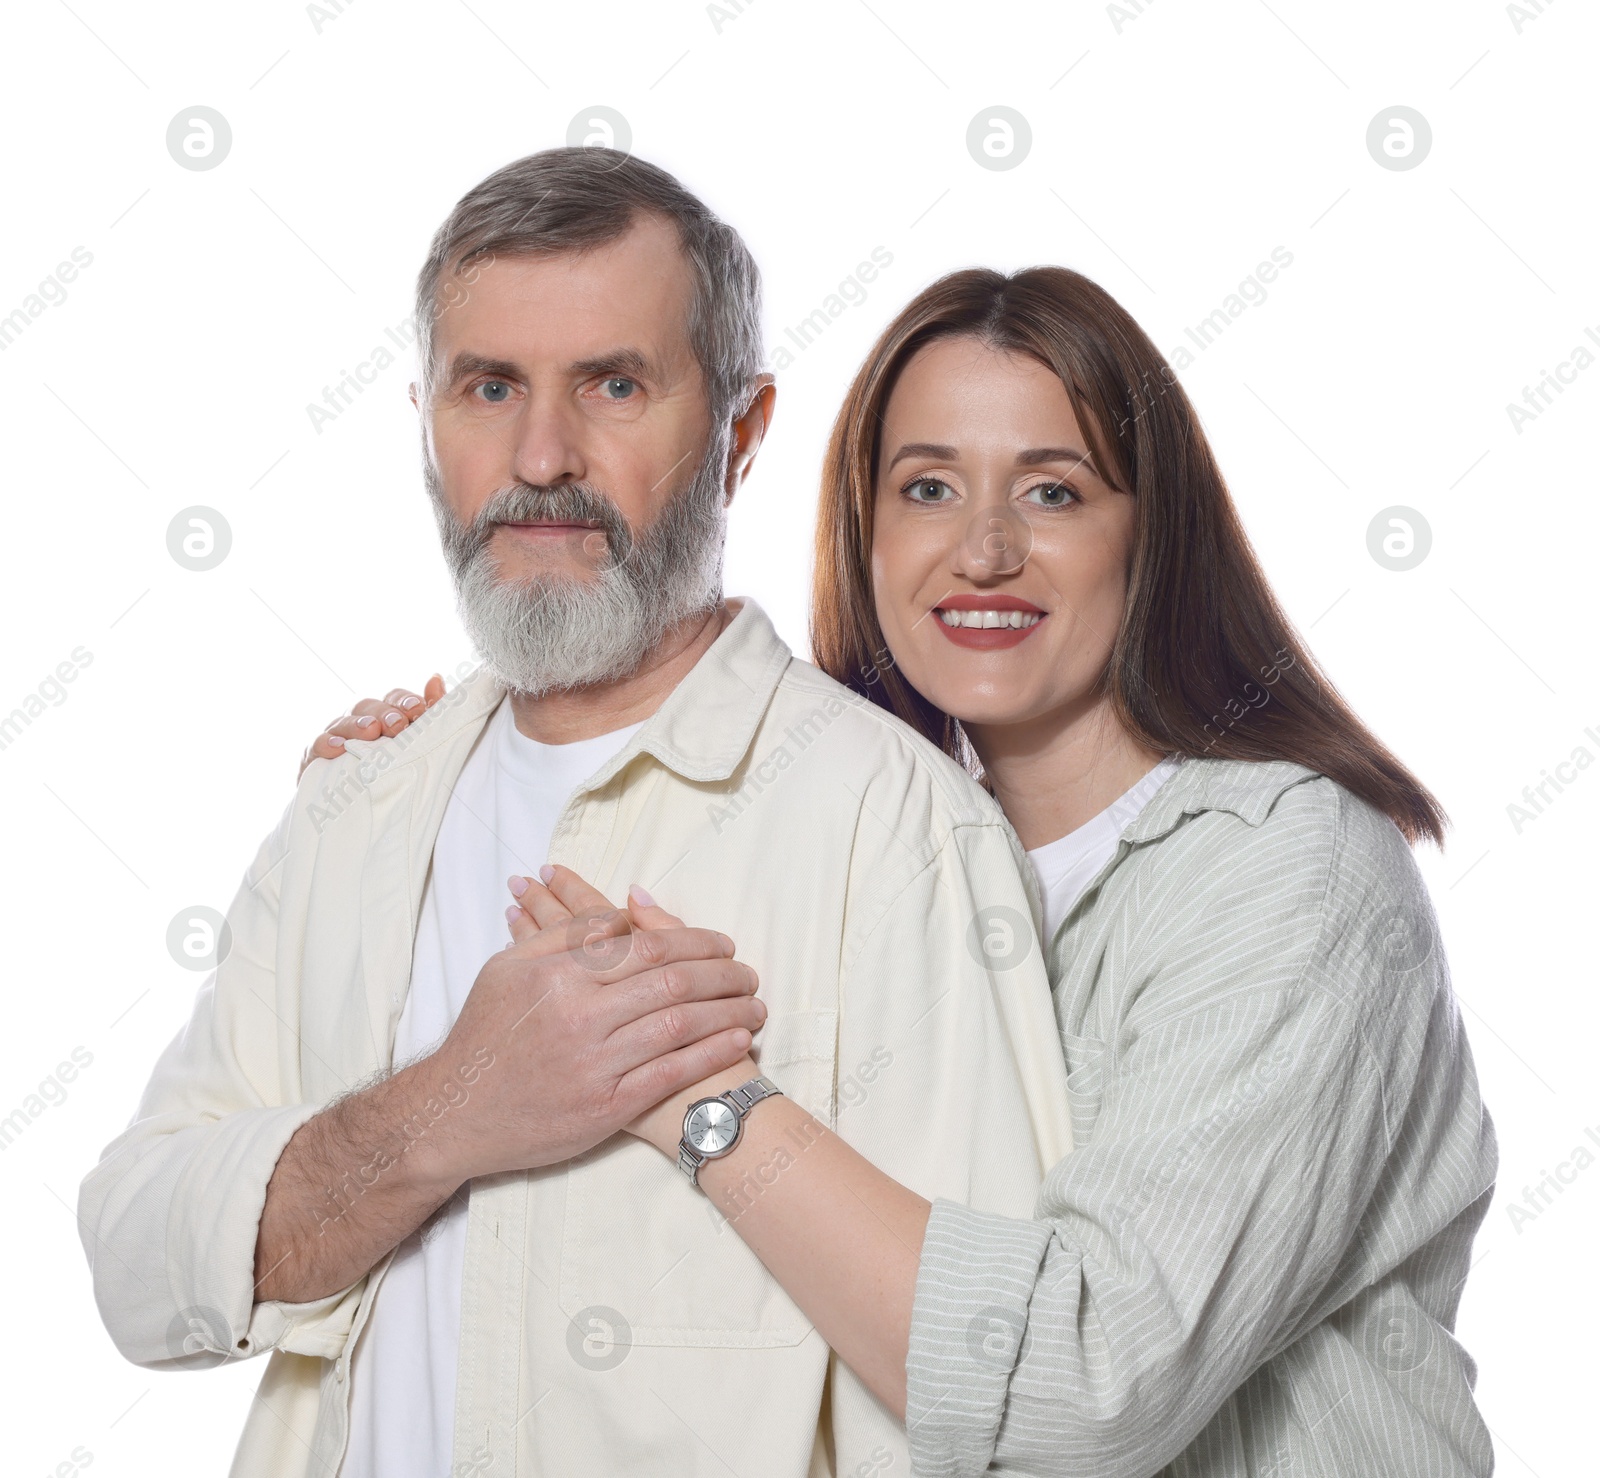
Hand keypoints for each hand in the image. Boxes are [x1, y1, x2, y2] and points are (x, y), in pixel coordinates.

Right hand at [299, 674, 446, 776]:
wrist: (353, 808)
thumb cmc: (392, 771)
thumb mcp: (416, 743)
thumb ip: (429, 712)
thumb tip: (436, 679)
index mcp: (385, 717)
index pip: (394, 698)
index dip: (405, 700)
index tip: (418, 709)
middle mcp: (358, 722)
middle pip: (368, 706)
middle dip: (385, 713)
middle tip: (399, 725)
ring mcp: (335, 738)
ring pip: (342, 723)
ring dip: (357, 725)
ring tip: (371, 730)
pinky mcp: (315, 759)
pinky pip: (317, 746)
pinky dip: (327, 743)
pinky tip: (338, 747)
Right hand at [424, 892, 764, 1180]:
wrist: (453, 1114)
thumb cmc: (484, 1035)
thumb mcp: (509, 968)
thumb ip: (566, 936)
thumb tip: (625, 912)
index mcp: (560, 974)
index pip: (648, 945)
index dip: (696, 940)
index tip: (723, 943)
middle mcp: (580, 1016)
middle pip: (673, 981)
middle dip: (724, 973)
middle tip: (750, 972)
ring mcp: (595, 1064)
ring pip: (680, 1025)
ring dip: (729, 1011)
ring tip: (757, 1005)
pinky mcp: (605, 1107)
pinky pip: (672, 1074)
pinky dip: (712, 1054)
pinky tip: (738, 1040)